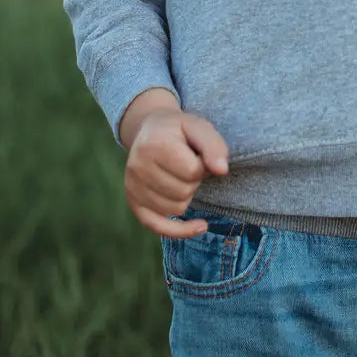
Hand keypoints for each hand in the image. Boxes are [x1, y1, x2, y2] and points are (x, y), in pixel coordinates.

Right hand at [124, 107, 230, 237]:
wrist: (149, 130)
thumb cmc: (178, 130)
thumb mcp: (197, 126)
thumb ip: (213, 145)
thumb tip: (223, 171)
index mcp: (154, 145)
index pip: (193, 171)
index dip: (202, 164)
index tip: (196, 154)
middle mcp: (138, 168)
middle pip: (184, 191)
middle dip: (194, 180)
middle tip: (187, 164)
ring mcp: (133, 188)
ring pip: (177, 207)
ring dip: (187, 194)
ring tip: (180, 175)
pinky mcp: (134, 204)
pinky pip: (159, 227)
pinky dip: (181, 230)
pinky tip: (201, 226)